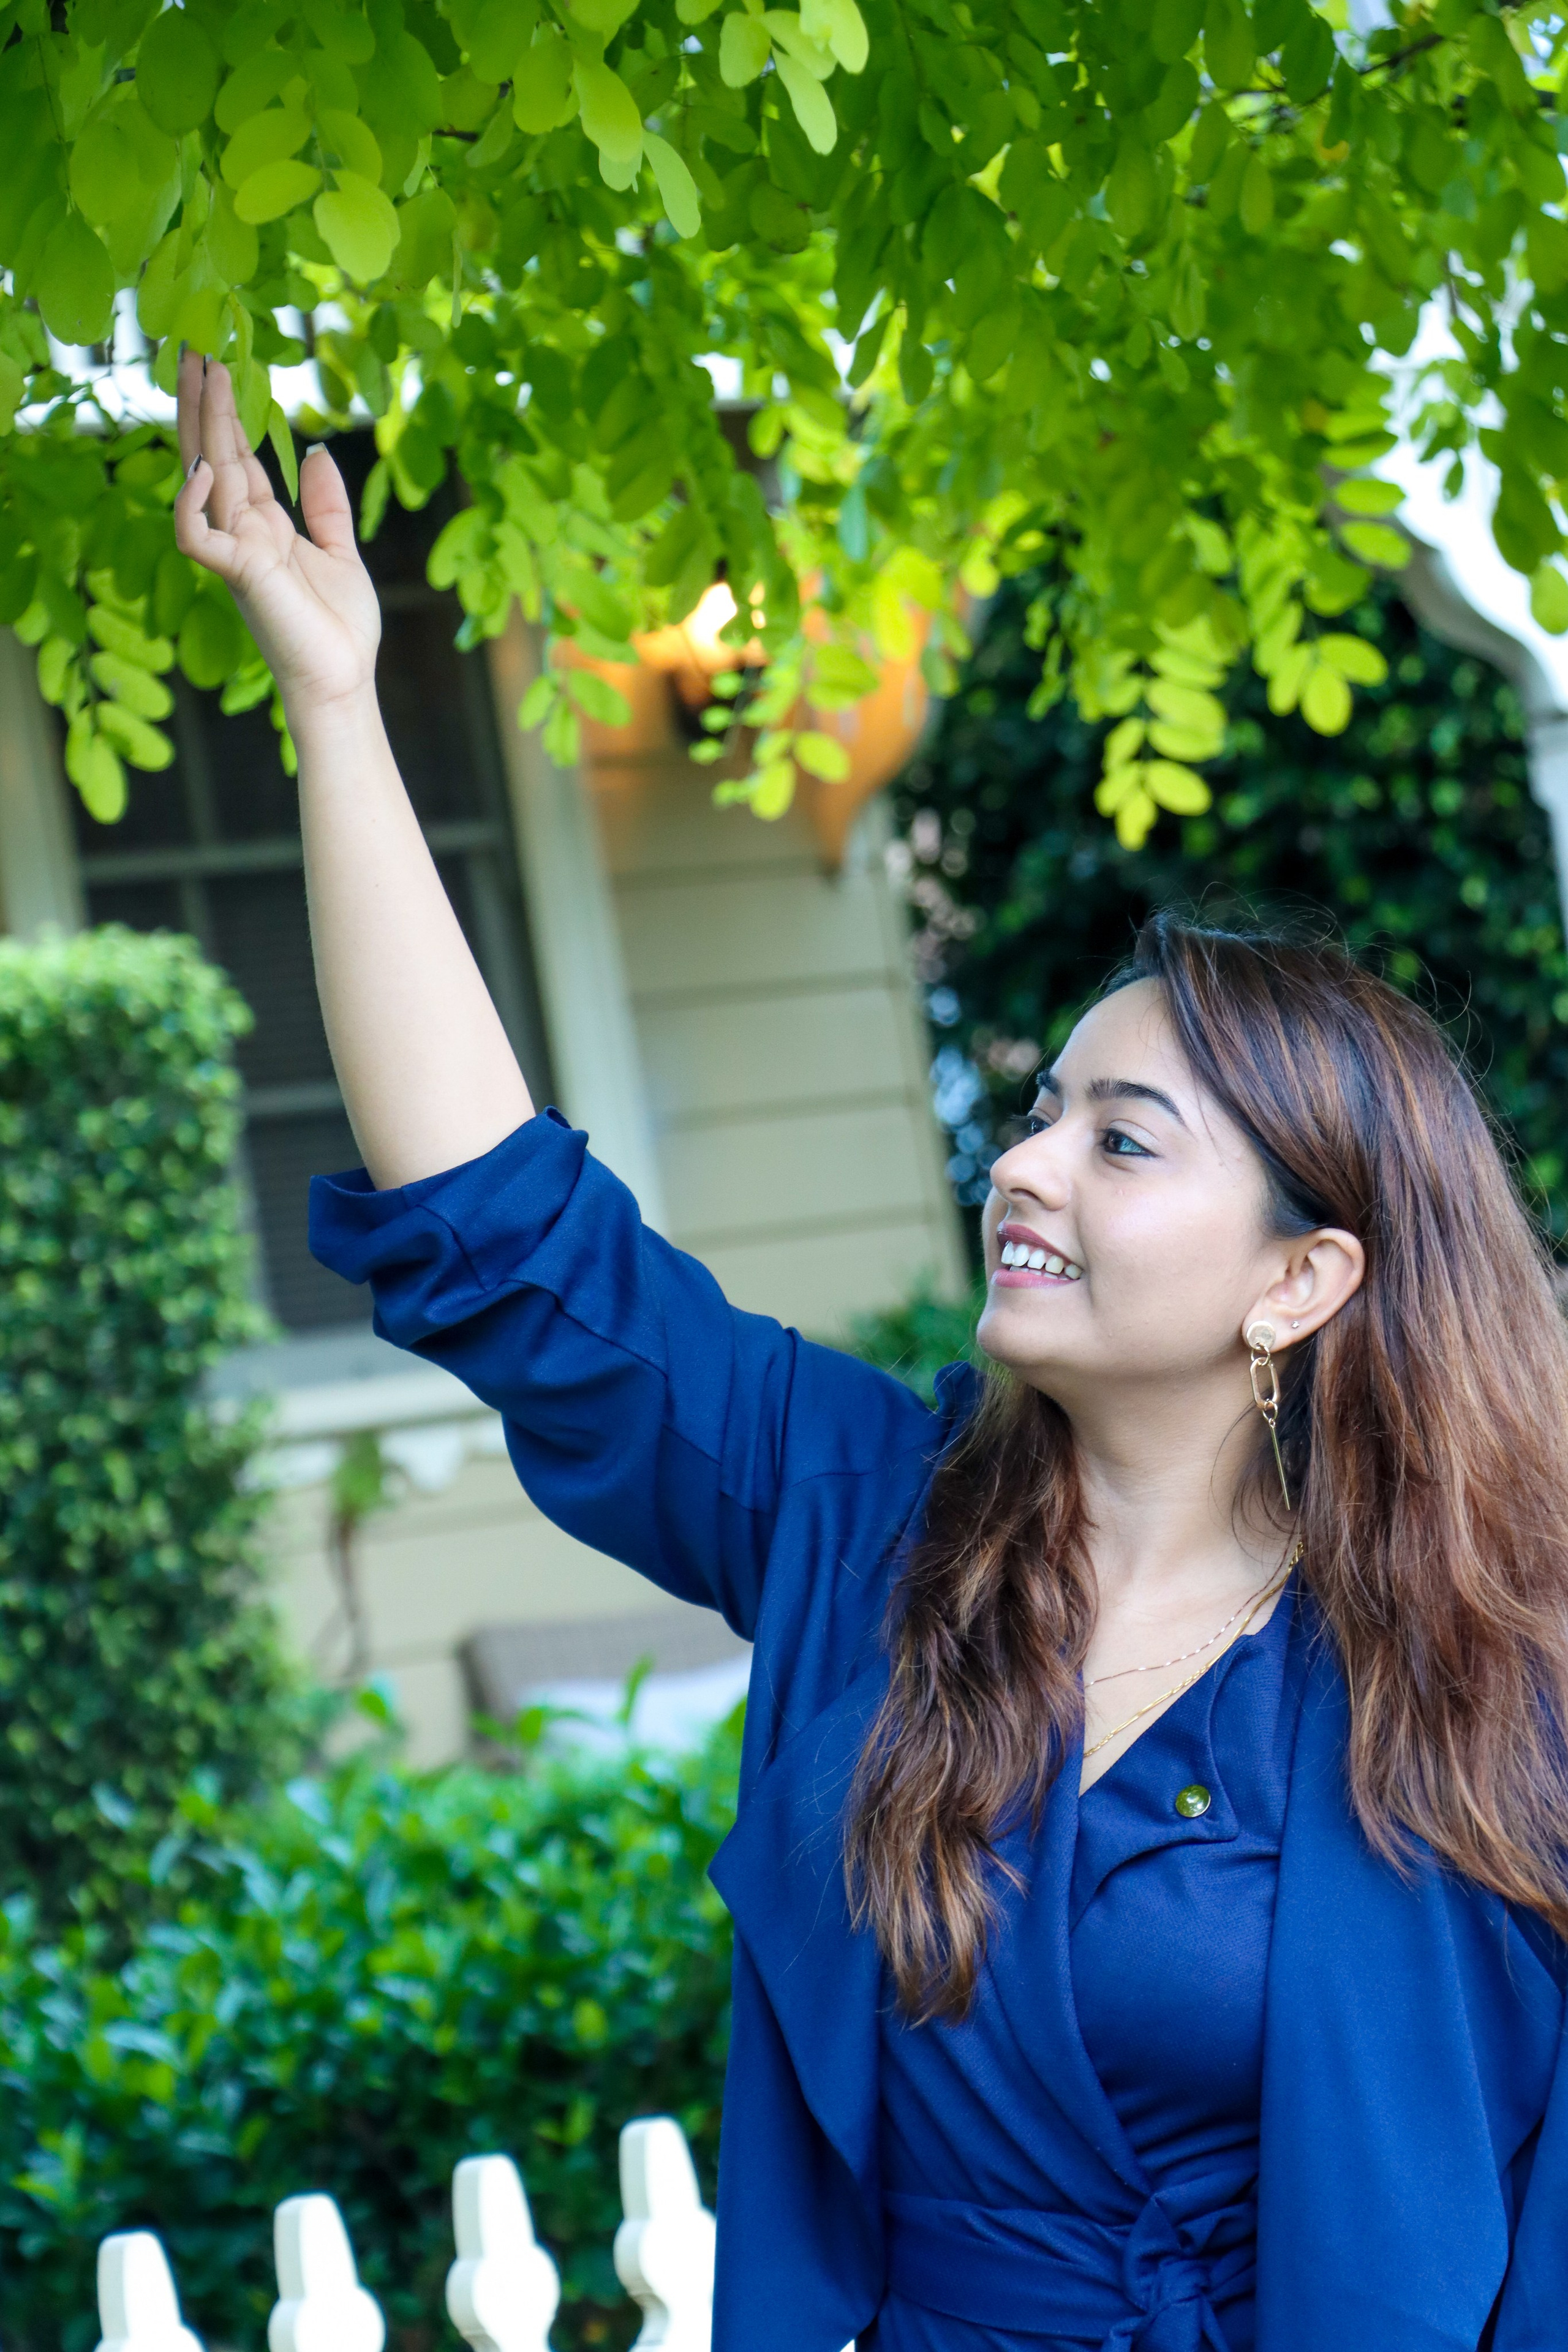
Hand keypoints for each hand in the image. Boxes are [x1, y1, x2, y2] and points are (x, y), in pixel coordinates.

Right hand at [173, 351, 381, 716]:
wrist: (345, 681)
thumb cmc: (339, 629)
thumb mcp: (341, 553)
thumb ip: (326, 506)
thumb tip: (316, 453)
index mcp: (264, 526)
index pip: (237, 456)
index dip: (227, 412)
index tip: (220, 364)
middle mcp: (242, 532)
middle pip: (213, 453)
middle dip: (203, 401)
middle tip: (195, 345)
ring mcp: (236, 552)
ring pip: (204, 478)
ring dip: (201, 424)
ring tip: (201, 371)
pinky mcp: (239, 576)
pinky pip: (196, 535)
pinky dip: (194, 502)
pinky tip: (209, 466)